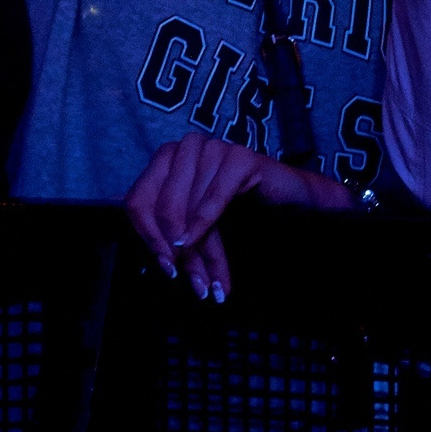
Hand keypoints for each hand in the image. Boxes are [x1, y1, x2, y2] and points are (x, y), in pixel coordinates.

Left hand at [123, 133, 349, 301]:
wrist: (292, 200)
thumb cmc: (241, 210)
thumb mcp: (197, 224)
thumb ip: (172, 235)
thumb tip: (157, 264)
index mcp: (166, 160)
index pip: (138, 200)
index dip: (147, 238)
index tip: (165, 268)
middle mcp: (185, 148)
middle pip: (163, 208)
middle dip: (175, 251)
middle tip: (192, 283)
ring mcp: (213, 148)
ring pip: (188, 209)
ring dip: (198, 252)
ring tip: (209, 283)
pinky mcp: (239, 157)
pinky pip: (214, 197)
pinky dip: (205, 225)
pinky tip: (203, 246)